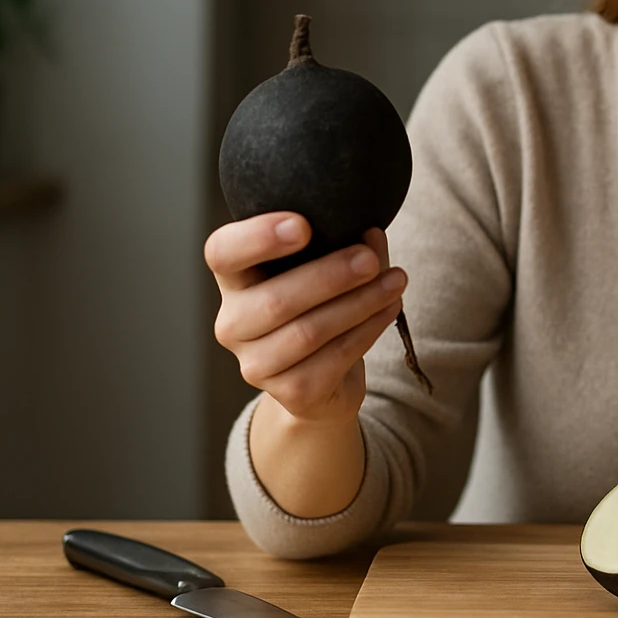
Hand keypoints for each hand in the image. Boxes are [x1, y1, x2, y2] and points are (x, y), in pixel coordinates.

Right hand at [206, 213, 406, 423]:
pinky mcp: (290, 392)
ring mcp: (257, 364)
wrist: (325, 380)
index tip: (302, 225)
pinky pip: (334, 358)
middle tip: (369, 260)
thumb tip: (371, 235)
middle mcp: (233, 324)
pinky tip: (391, 308)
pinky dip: (368, 329)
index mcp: (235, 280)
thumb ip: (346, 246)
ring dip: (360, 303)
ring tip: (395, 281)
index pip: (223, 253)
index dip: (256, 238)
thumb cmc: (320, 308)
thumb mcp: (326, 269)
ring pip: (309, 332)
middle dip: (329, 276)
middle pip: (275, 300)